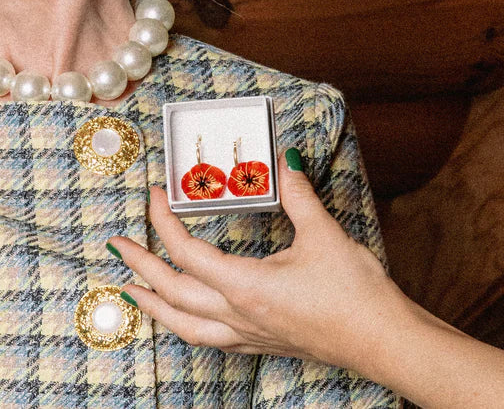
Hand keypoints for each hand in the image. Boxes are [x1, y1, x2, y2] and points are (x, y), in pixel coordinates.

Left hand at [108, 152, 406, 371]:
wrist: (386, 343)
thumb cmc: (356, 295)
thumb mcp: (323, 234)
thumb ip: (297, 194)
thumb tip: (283, 160)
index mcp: (246, 286)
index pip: (187, 253)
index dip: (164, 222)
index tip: (153, 195)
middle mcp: (239, 314)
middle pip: (173, 292)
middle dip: (140, 266)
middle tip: (116, 244)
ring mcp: (250, 334)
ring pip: (185, 325)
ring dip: (153, 306)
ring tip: (129, 291)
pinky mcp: (264, 344)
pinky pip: (209, 339)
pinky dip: (184, 325)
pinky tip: (183, 318)